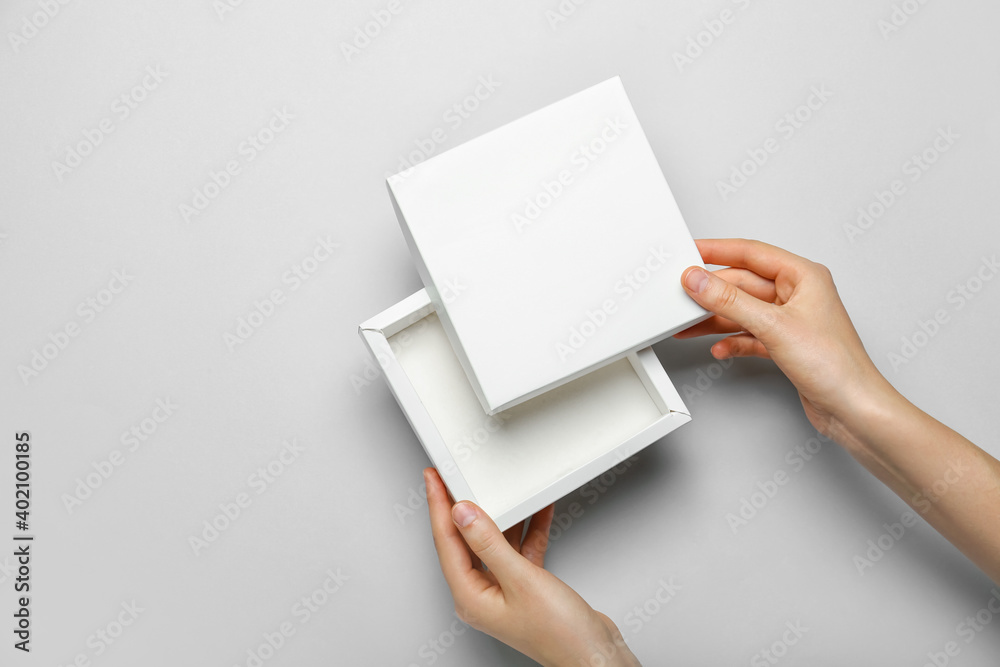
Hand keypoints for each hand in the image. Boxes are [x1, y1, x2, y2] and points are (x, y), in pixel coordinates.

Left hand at [424, 468, 639, 666]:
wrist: (594, 654)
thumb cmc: (560, 634)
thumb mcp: (521, 579)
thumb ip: (490, 543)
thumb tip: (463, 514)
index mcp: (470, 597)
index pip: (446, 542)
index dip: (438, 507)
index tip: (435, 480)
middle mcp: (482, 594)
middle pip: (465, 540)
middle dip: (463, 507)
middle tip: (455, 478)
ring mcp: (503, 591)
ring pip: (494, 542)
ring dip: (502, 516)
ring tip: (497, 487)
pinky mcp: (525, 587)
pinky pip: (518, 550)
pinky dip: (527, 529)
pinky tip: (535, 511)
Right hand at [675, 239, 999, 581]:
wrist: (853, 410)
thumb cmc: (836, 366)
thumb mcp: (773, 326)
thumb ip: (730, 301)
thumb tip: (699, 280)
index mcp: (804, 276)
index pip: (752, 253)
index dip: (717, 250)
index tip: (690, 252)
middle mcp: (798, 295)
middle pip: (743, 284)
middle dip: (711, 292)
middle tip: (682, 295)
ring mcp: (791, 321)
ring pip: (743, 311)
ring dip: (715, 319)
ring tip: (687, 324)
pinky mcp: (785, 345)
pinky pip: (749, 335)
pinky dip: (732, 341)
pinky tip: (719, 348)